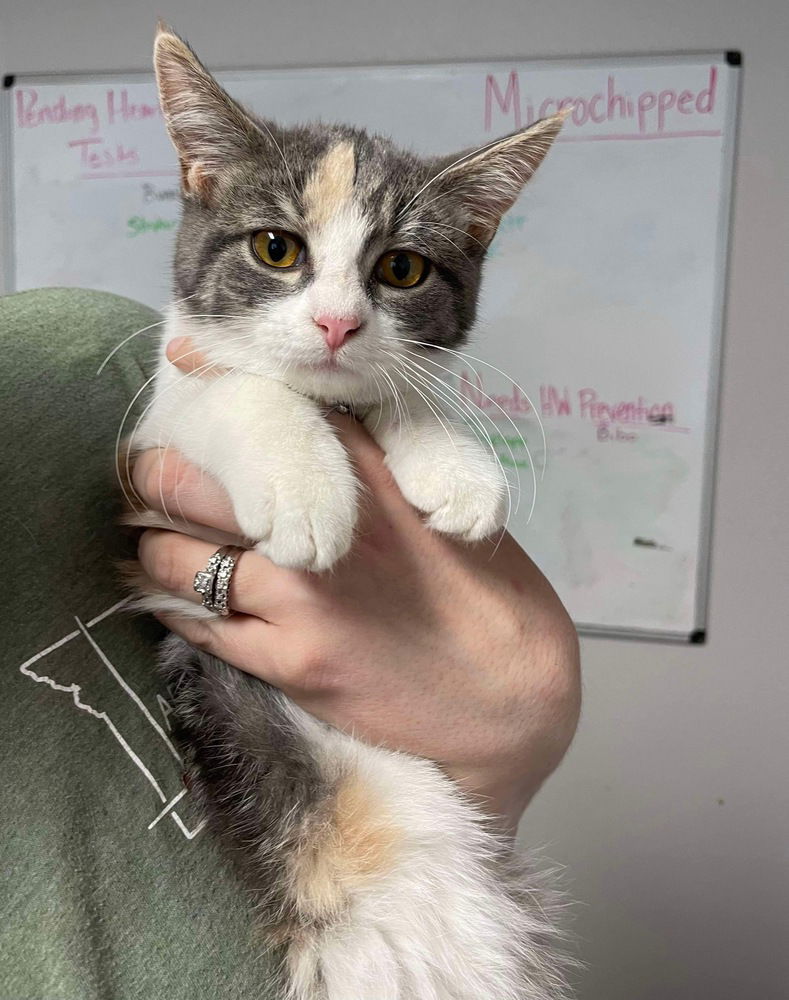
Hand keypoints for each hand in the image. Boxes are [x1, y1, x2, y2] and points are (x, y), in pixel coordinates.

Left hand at [133, 339, 580, 830]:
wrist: (516, 694)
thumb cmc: (492, 596)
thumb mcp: (449, 508)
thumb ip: (382, 475)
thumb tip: (326, 452)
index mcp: (368, 479)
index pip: (270, 418)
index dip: (217, 396)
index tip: (184, 378)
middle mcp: (323, 528)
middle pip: (197, 487)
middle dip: (156, 476)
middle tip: (140, 476)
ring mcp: (302, 598)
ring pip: (182, 559)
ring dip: (152, 545)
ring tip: (145, 540)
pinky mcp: (294, 662)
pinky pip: (201, 627)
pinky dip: (172, 607)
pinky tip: (162, 598)